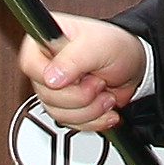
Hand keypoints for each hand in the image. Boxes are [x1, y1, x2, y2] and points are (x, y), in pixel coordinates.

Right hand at [20, 17, 147, 131]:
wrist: (133, 66)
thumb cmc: (116, 46)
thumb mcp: (97, 45)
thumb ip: (73, 59)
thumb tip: (50, 78)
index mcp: (45, 40)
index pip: (30, 64)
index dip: (52, 77)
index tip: (77, 77)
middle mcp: (46, 65)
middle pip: (46, 94)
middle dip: (80, 95)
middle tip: (98, 81)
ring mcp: (55, 88)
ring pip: (58, 113)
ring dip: (90, 109)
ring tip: (104, 92)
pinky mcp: (66, 106)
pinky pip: (70, 123)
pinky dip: (93, 120)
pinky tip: (105, 107)